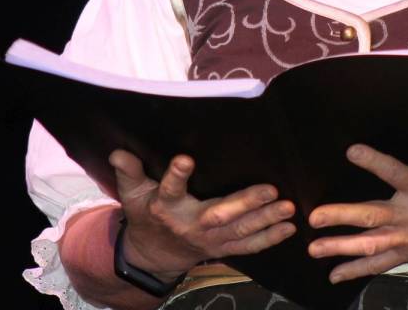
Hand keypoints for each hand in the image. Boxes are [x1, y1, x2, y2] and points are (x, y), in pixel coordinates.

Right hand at [110, 149, 296, 278]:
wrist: (154, 254)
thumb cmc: (146, 214)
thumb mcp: (131, 193)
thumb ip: (129, 172)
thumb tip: (118, 152)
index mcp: (166, 207)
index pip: (169, 190)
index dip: (176, 175)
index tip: (185, 158)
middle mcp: (190, 225)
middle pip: (218, 215)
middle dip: (245, 203)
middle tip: (270, 190)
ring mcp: (210, 239)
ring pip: (240, 231)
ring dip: (266, 220)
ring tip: (288, 207)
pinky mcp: (223, 247)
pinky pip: (248, 247)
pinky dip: (269, 239)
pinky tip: (289, 228)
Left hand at [306, 119, 407, 282]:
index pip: (395, 173)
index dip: (374, 162)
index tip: (352, 151)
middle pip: (372, 217)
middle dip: (341, 216)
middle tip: (314, 216)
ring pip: (370, 245)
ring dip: (340, 247)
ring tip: (313, 248)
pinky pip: (379, 265)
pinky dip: (356, 270)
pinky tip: (334, 274)